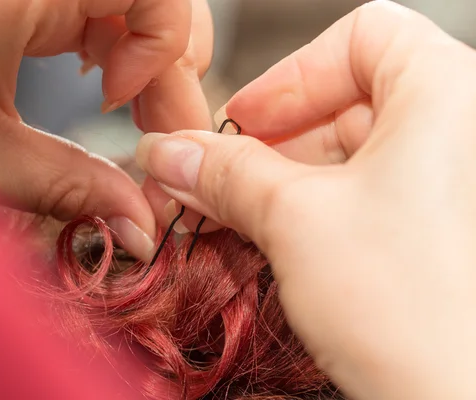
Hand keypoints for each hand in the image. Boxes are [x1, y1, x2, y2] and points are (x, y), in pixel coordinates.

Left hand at [0, 0, 196, 261]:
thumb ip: (73, 188)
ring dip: (147, 61)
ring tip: (126, 108)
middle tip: (155, 138)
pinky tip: (101, 78)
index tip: (126, 110)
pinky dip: (117, 46)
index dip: (164, 54)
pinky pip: (101, 5)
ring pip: (133, 5)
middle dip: (167, 73)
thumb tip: (143, 227)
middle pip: (156, 1)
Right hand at [136, 2, 475, 398]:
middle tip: (211, 185)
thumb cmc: (420, 311)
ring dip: (280, 188)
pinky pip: (367, 200)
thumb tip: (173, 154)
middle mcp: (464, 130)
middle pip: (346, 105)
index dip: (290, 76)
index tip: (242, 123)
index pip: (361, 36)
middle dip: (268, 149)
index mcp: (450, 93)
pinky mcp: (444, 232)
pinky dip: (313, 215)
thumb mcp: (297, 221)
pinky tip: (271, 243)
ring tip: (231, 222)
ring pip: (350, 159)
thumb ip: (226, 174)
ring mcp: (456, 184)